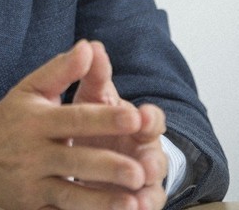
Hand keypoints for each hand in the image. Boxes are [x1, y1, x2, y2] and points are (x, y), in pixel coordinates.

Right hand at [0, 40, 156, 209]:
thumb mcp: (31, 88)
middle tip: (141, 171)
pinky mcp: (33, 207)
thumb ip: (61, 69)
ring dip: (102, 201)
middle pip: (76, 160)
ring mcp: (33, 183)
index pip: (75, 118)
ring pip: (71, 195)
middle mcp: (34, 152)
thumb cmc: (11, 117)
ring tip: (133, 203)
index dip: (104, 119)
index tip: (134, 118)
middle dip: (109, 166)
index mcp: (37, 120)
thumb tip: (88, 47)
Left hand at [73, 41, 167, 209]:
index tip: (141, 116)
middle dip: (151, 162)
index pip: (153, 119)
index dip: (149, 118)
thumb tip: (92, 45)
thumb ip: (94, 74)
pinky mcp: (130, 202)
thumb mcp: (92, 95)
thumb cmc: (92, 117)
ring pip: (150, 190)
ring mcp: (139, 179)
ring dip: (146, 195)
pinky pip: (138, 208)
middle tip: (144, 167)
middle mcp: (143, 151)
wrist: (82, 147)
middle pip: (156, 159)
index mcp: (137, 123)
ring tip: (138, 202)